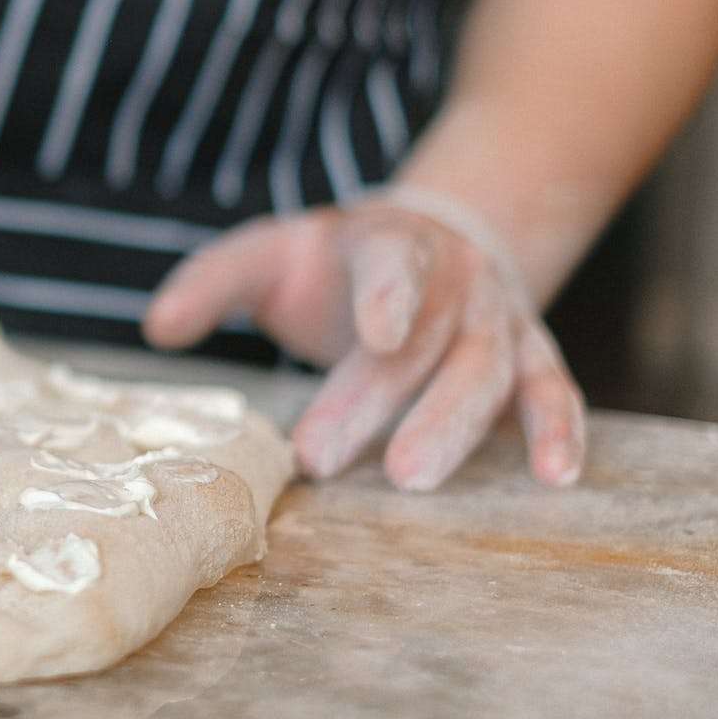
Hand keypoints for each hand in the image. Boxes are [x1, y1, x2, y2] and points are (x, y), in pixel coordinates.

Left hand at [143, 187, 585, 490]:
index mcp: (389, 241)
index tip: (376, 335)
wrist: (436, 239)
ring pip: (486, 369)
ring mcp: (500, 317)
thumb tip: (157, 327)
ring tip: (408, 479)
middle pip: (422, 340)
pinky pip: (553, 389)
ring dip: (452, 424)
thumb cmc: (335, 262)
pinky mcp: (533, 355)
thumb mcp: (272, 252)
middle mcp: (455, 276)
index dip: (388, 295)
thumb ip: (213, 282)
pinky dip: (560, 428)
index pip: (392, 262)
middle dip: (373, 399)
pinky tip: (556, 476)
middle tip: (320, 456)